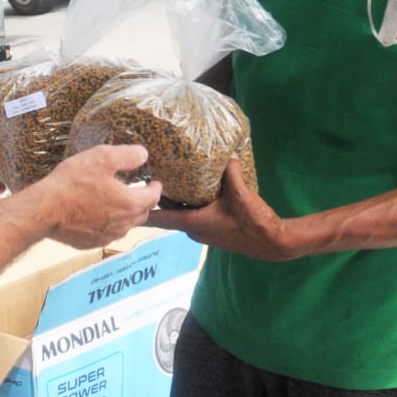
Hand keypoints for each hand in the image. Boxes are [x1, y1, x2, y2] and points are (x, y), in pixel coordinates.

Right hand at [32, 145, 160, 248]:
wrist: (45, 210)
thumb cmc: (73, 183)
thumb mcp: (102, 158)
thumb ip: (128, 155)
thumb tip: (143, 154)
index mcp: (130, 204)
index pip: (154, 197)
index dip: (156, 188)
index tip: (155, 183)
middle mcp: (123, 224)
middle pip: (142, 213)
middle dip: (143, 202)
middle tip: (139, 191)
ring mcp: (107, 236)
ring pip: (125, 225)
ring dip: (126, 214)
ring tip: (118, 201)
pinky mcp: (91, 243)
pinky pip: (106, 233)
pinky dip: (108, 223)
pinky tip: (98, 214)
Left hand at [146, 158, 293, 260]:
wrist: (272, 242)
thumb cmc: (253, 222)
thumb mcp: (241, 194)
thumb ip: (231, 172)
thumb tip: (226, 154)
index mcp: (194, 222)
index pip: (159, 218)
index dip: (141, 209)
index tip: (125, 200)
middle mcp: (194, 229)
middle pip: (167, 213)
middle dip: (156, 198)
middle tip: (147, 177)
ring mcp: (203, 231)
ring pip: (180, 214)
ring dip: (173, 201)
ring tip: (167, 179)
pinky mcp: (213, 229)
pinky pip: (193, 214)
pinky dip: (187, 203)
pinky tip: (194, 188)